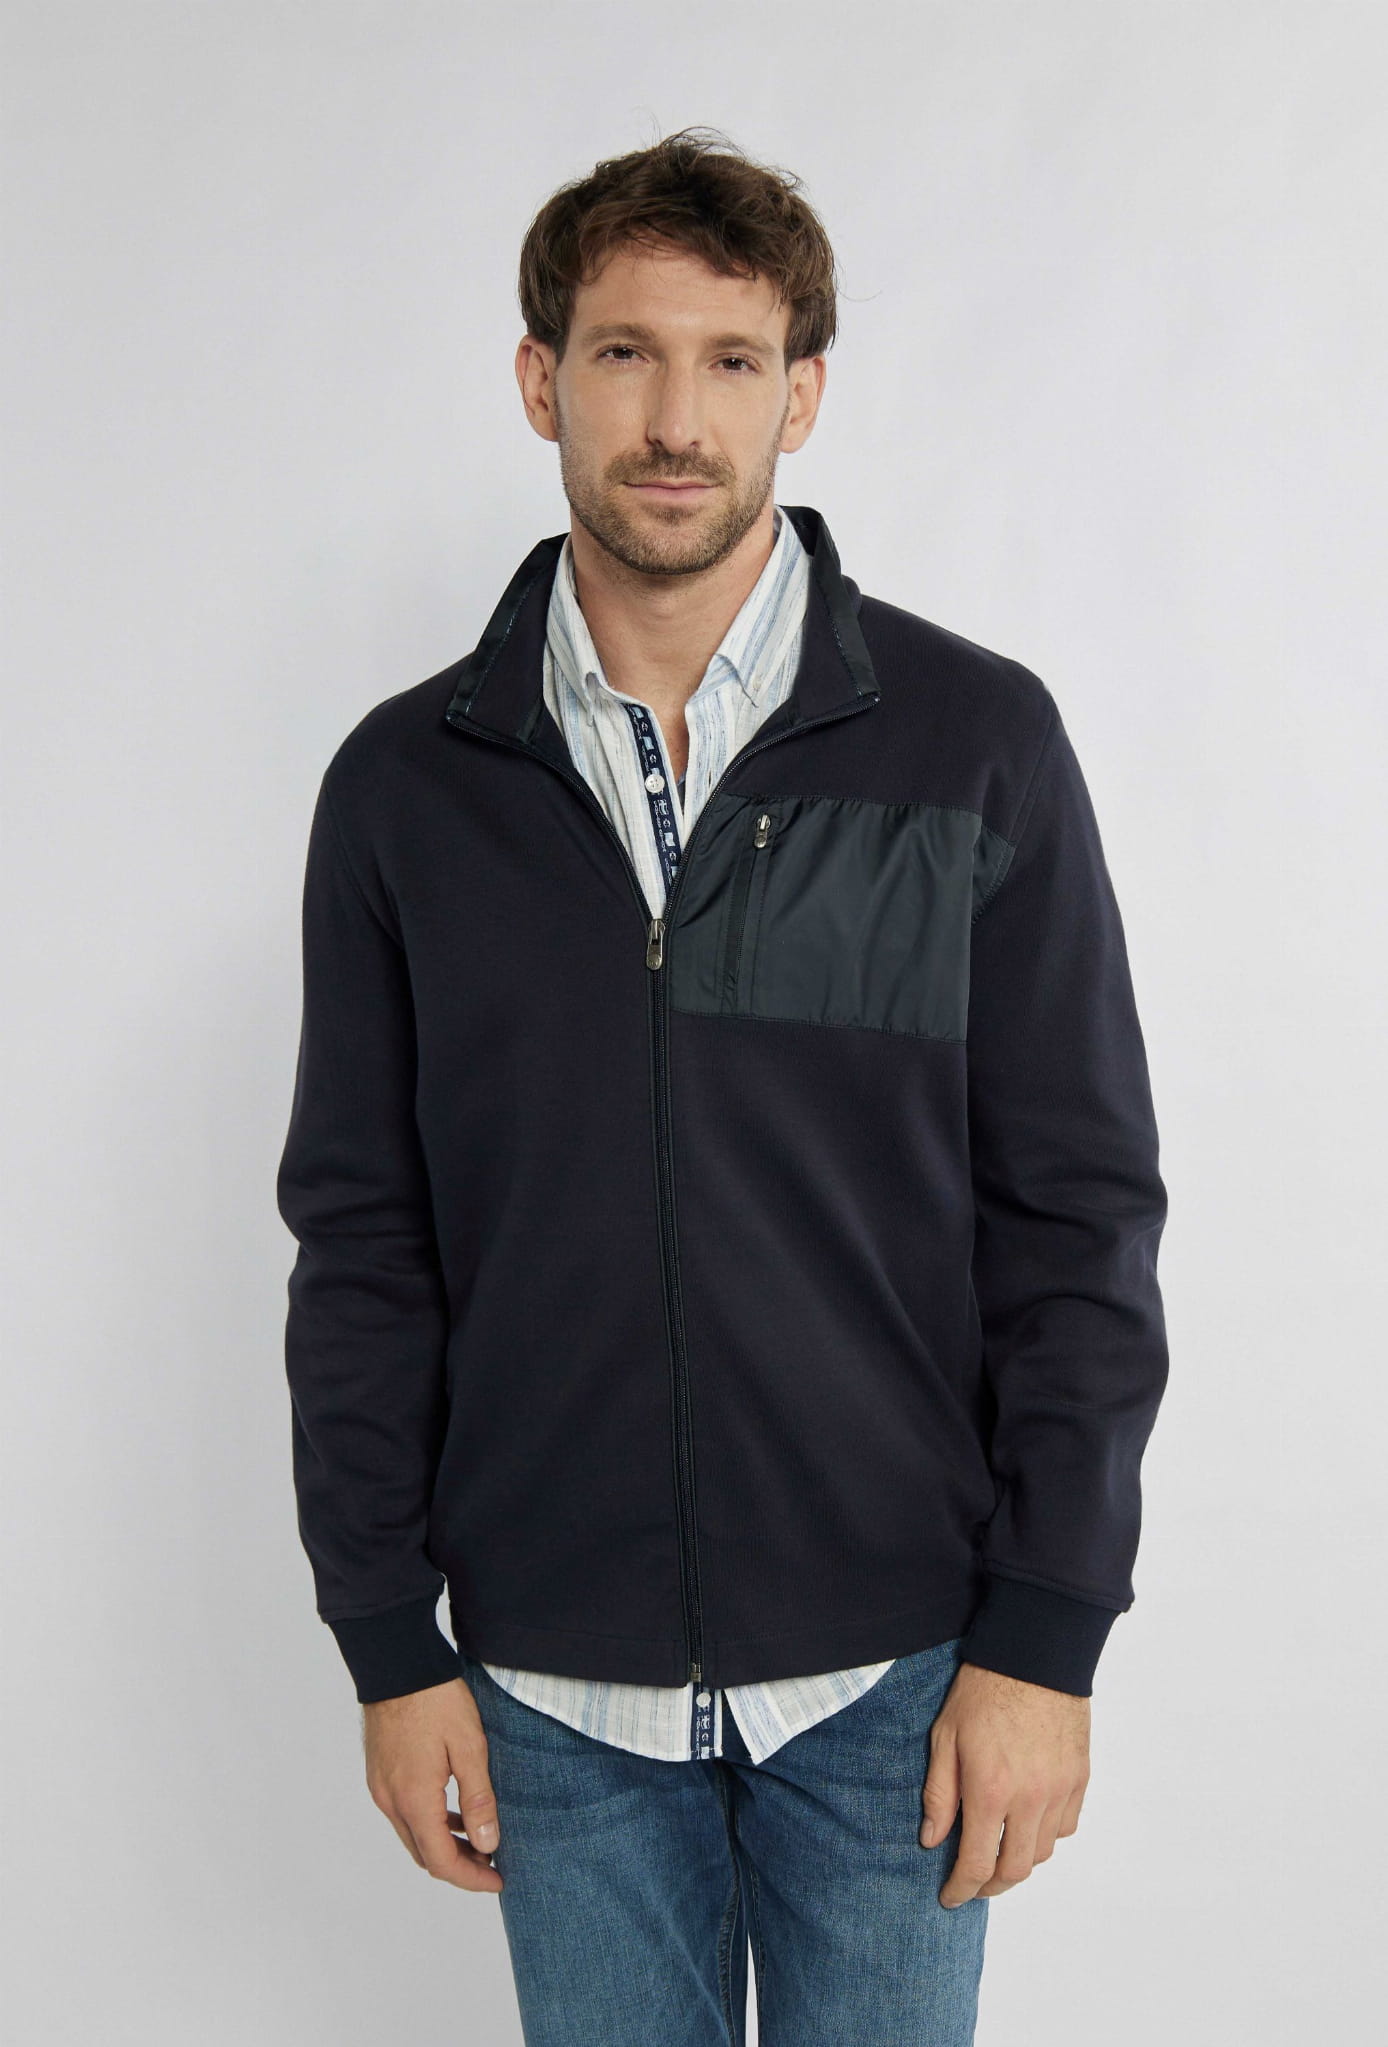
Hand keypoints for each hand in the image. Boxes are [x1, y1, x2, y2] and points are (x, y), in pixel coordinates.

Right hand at [363, 1676, 504, 1892]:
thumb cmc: (435, 1700)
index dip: (471, 1878)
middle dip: (459, 1866)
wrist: (397, 1665)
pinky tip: (453, 1813)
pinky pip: (405, 1814)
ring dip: (443, 1845)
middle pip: (425, 1855)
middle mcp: (392, 1802)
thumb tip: (488, 1844)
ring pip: (413, 1836)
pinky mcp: (380, 1774)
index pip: (442, 1861)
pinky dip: (429, 1823)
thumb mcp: (469, 1747)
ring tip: (479, 1839)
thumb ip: (478, 1799)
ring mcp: (382, 1789)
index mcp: (414, 1800)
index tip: (498, 1880)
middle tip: (493, 1862)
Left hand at [920, 1661, 1089, 1906]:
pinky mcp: (1079, 1778)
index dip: (961, 1888)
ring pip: (1042, 1851)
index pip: (977, 1863)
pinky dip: (1046, 1836)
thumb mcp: (945, 1737)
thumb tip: (932, 1840)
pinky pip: (1066, 1826)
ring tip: (998, 1852)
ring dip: (1018, 1861)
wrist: (1034, 1653)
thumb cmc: (983, 1689)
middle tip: (974, 1882)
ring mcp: (1060, 1790)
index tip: (950, 1897)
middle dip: (991, 1885)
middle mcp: (1030, 1799)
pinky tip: (1028, 1824)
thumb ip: (939, 1794)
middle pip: (1015, 1869)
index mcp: (990, 1790)